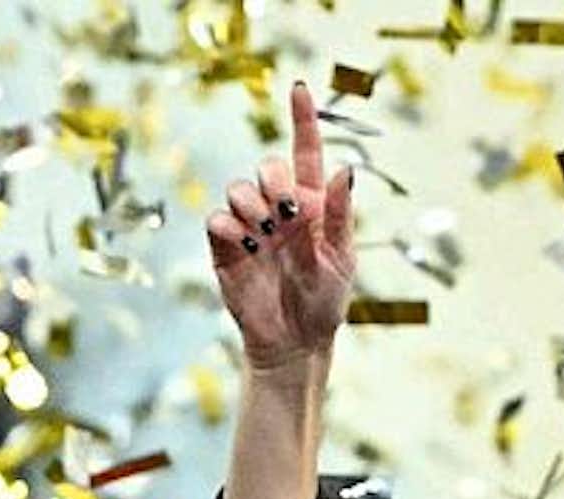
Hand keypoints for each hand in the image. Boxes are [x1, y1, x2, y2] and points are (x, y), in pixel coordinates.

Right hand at [206, 80, 354, 370]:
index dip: (302, 118)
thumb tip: (347, 168)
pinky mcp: (225, 252)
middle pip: (267, 166)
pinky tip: (245, 246)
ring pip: (238, 189)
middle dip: (272, 181)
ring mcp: (251, 229)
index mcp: (313, 203)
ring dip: (251, 205)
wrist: (293, 344)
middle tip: (284, 213)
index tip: (297, 89)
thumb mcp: (342, 259)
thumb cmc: (324, 303)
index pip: (306, 151)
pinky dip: (227, 227)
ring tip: (264, 235)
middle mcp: (280, 210)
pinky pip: (216, 222)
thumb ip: (340, 214)